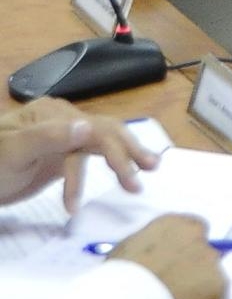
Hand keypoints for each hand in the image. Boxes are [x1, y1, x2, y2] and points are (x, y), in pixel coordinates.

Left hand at [0, 99, 158, 210]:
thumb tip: (87, 125)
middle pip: (105, 131)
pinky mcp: (63, 153)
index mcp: (54, 113)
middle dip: (128, 151)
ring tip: (149, 169)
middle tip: (151, 170)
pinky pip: (92, 155)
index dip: (110, 156)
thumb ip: (49, 137)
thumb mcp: (14, 151)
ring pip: (104, 140)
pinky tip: (122, 174)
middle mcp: (64, 119)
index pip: (93, 131)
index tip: (120, 185)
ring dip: (126, 155)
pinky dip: (109, 164)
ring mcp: (64, 136)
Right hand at [111, 215, 227, 298]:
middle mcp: (200, 239)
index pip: (194, 229)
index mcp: (176, 224)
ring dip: (199, 288)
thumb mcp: (128, 249)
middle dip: (194, 269)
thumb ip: (150, 246)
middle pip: (205, 253)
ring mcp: (214, 265)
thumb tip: (156, 255)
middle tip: (177, 287)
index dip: (186, 249)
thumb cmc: (118, 277)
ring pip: (212, 278)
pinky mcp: (220, 291)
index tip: (178, 264)